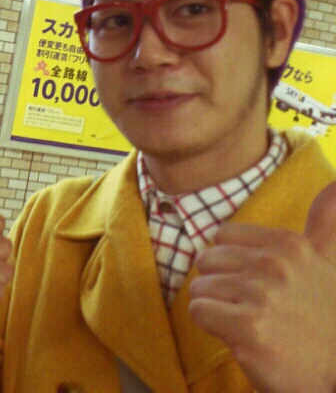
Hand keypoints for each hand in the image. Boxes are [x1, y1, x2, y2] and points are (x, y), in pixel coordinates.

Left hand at [188, 182, 335, 391]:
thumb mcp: (326, 264)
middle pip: (206, 260)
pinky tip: (238, 335)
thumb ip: (324, 224)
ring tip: (246, 322)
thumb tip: (335, 185)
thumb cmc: (322, 319)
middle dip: (219, 286)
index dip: (230, 264)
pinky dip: (210, 325)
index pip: (222, 237)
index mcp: (288, 245)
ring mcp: (261, 296)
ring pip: (199, 287)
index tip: (254, 284)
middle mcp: (275, 265)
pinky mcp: (247, 329)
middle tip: (249, 308)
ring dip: (216, 308)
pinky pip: (198, 311)